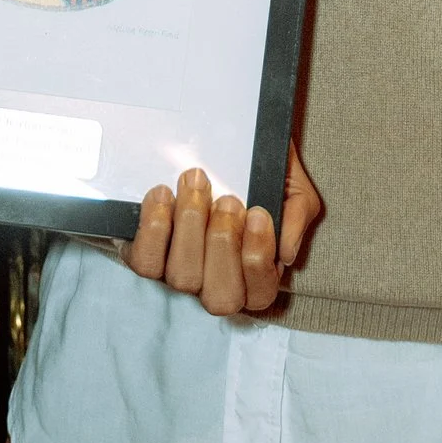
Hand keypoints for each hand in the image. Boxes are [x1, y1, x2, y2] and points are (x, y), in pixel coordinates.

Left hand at [125, 144, 322, 315]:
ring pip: (181, 278)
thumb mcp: (293, 190)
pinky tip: (164, 194)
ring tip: (195, 184)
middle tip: (228, 199)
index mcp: (256, 280)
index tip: (257, 213)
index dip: (257, 258)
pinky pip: (145, 260)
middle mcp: (217, 286)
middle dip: (223, 244)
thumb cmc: (263, 177)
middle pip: (219, 297)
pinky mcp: (149, 255)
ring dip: (190, 228)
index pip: (259, 293)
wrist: (231, 145)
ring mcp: (181, 274)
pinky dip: (153, 229)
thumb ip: (296, 215)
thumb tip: (285, 251)